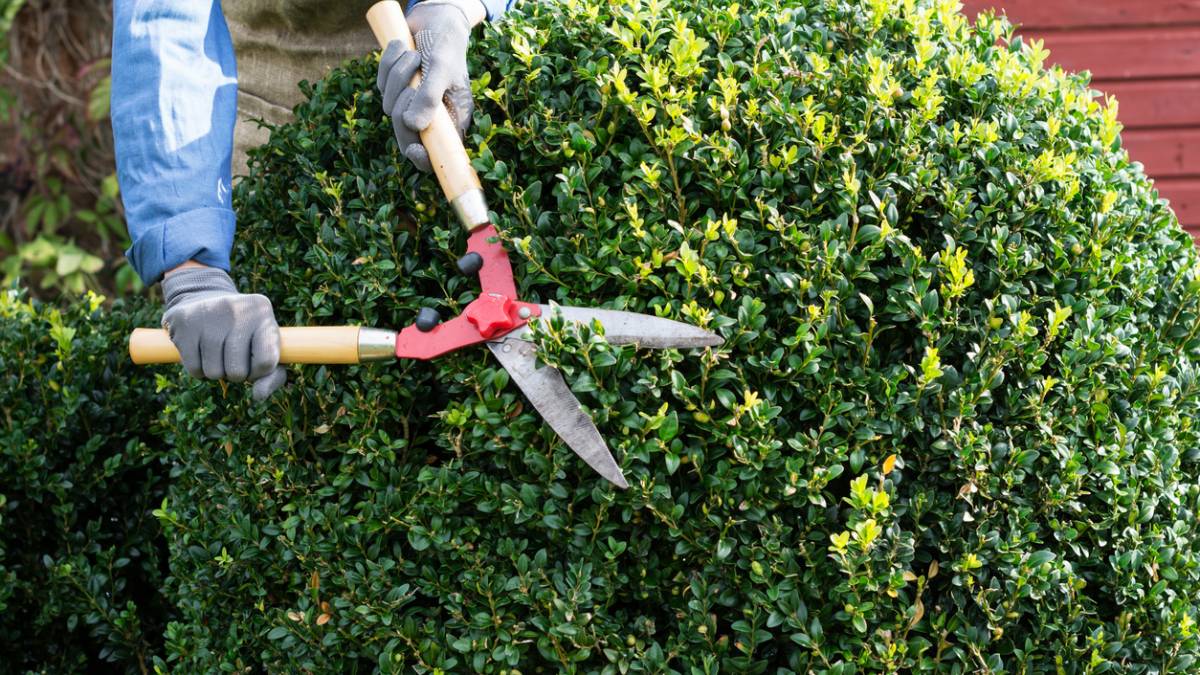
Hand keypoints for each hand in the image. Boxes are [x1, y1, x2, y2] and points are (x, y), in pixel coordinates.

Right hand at [160, 266, 285, 400]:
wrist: (202, 299)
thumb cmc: (242, 332)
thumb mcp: (264, 346)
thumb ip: (272, 375)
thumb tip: (259, 395)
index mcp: (263, 312)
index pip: (266, 362)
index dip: (258, 373)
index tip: (254, 365)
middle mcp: (237, 309)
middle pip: (237, 372)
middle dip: (235, 374)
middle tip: (232, 357)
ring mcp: (208, 314)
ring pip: (214, 374)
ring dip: (216, 372)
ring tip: (217, 353)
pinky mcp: (183, 322)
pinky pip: (194, 369)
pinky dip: (198, 370)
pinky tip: (201, 351)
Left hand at [376, 0, 481, 171]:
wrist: (435, 18)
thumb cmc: (446, 44)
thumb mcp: (441, 68)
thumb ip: (429, 97)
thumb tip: (413, 126)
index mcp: (452, 119)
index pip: (436, 154)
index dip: (423, 158)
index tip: (413, 150)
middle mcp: (432, 116)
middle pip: (405, 134)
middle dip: (403, 108)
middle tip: (411, 87)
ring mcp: (411, 102)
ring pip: (389, 105)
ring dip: (397, 76)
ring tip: (414, 55)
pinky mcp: (396, 87)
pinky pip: (381, 84)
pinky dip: (388, 64)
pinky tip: (403, 48)